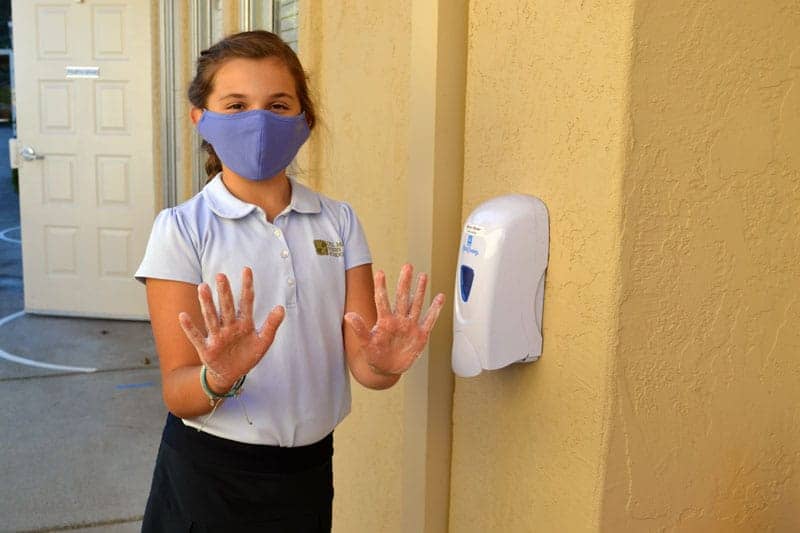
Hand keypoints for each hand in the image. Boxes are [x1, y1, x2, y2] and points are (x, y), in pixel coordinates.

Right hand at [178, 267, 284, 390]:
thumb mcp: (263, 341)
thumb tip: (281, 307)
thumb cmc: (247, 355)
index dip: (247, 286)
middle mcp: (229, 326)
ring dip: (207, 303)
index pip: (246, 301)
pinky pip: (197, 337)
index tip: (246, 269)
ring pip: (211, 317)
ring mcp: (217, 336)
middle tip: (221, 275)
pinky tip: (183, 316)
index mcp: (244, 323)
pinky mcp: (207, 349)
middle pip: (227, 306)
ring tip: (203, 287)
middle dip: (224, 292)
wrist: (232, 375)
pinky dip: (190, 327)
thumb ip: (271, 325)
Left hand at [344, 264, 444, 375]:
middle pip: (402, 298)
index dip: (381, 286)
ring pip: (416, 305)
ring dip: (420, 291)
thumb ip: (359, 329)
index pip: (382, 300)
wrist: (387, 369)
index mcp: (385, 322)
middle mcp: (398, 320)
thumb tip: (348, 316)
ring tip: (423, 276)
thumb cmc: (375, 355)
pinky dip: (435, 310)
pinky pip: (429, 320)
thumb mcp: (365, 344)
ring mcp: (410, 326)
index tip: (380, 272)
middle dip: (405, 282)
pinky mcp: (420, 335)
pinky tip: (439, 298)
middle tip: (407, 266)